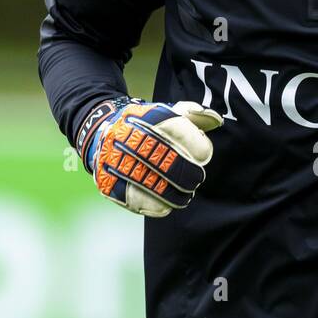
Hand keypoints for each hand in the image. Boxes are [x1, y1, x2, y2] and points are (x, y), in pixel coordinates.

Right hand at [80, 96, 223, 216]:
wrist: (102, 128)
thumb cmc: (147, 123)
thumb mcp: (169, 112)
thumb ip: (194, 115)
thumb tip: (215, 120)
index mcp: (147, 116)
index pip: (178, 131)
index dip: (197, 146)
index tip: (203, 155)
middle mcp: (128, 135)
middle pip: (164, 160)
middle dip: (186, 174)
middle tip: (196, 180)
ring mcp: (115, 158)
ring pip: (149, 183)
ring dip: (172, 194)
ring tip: (184, 197)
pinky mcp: (107, 180)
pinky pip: (132, 199)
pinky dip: (153, 205)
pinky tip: (165, 206)